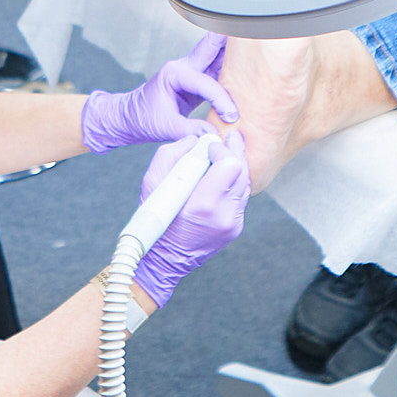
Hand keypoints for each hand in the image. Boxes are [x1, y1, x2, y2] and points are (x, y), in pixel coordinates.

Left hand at [82, 32, 237, 152]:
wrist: (129, 119)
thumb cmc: (141, 119)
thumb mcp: (164, 127)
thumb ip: (189, 130)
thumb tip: (213, 135)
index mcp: (174, 74)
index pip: (205, 82)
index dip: (221, 99)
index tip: (232, 115)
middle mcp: (184, 67)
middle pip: (211, 48)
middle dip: (229, 39)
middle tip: (251, 28)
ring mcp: (192, 72)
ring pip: (217, 56)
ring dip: (234, 53)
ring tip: (257, 45)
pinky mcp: (198, 82)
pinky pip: (218, 72)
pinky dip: (233, 70)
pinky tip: (248, 68)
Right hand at [132, 132, 250, 307]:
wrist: (163, 259)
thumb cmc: (153, 219)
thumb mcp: (151, 183)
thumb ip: (172, 154)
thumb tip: (196, 139)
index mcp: (204, 205)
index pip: (231, 165)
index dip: (222, 149)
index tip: (209, 146)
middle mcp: (224, 216)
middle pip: (242, 171)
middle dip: (234, 152)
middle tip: (229, 137)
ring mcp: (233, 224)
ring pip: (245, 183)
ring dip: (234, 168)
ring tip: (223, 156)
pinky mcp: (235, 228)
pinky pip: (239, 198)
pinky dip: (231, 185)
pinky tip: (220, 179)